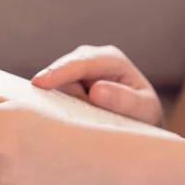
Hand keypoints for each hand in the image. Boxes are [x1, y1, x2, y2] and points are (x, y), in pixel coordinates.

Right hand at [32, 45, 163, 126]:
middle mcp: (88, 61)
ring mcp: (74, 75)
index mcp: (111, 59)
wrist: (138, 125)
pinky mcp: (64, 88)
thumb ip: (125, 100)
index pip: (82, 63)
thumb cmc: (143, 115)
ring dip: (62, 107)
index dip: (60, 72)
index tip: (40, 82)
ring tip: (87, 122)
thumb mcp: (144, 109)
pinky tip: (66, 121)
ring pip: (54, 89)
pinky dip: (56, 110)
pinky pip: (51, 98)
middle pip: (62, 76)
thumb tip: (95, 90)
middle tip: (82, 120)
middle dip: (62, 96)